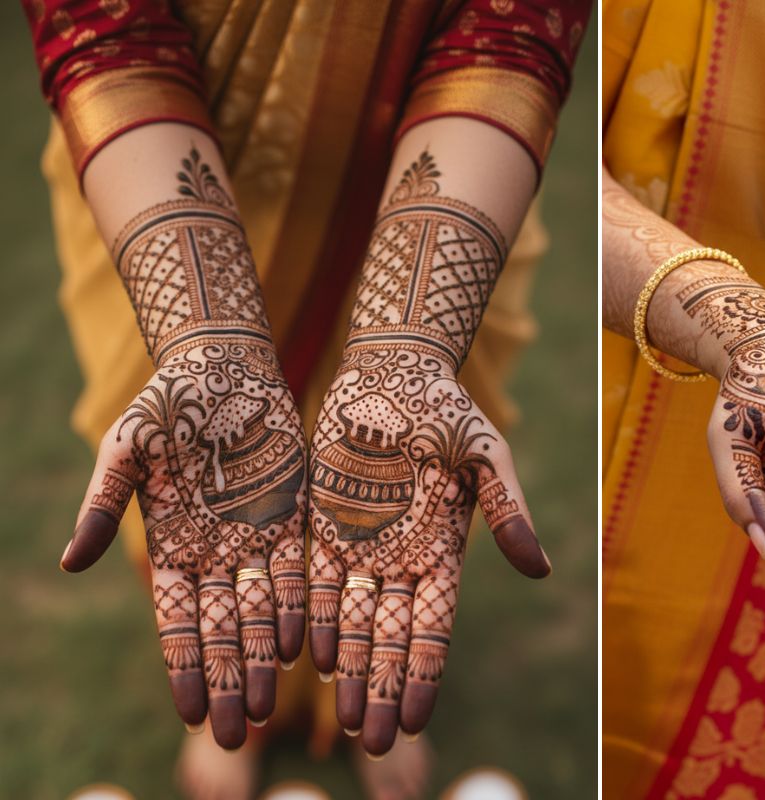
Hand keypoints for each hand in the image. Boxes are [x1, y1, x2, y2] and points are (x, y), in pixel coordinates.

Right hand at [63, 336, 306, 747]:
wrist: (223, 367)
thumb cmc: (165, 405)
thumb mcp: (126, 453)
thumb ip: (101, 507)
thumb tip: (68, 563)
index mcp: (171, 545)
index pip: (178, 621)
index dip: (184, 667)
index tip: (191, 712)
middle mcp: (215, 553)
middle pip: (222, 631)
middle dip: (227, 681)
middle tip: (237, 736)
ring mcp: (255, 538)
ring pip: (260, 612)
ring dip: (262, 660)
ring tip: (268, 709)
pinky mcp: (293, 517)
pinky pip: (296, 572)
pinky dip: (297, 610)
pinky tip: (301, 649)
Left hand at [307, 344, 548, 754]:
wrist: (393, 370)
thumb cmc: (448, 409)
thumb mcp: (486, 457)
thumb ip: (508, 512)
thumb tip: (540, 571)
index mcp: (444, 550)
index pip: (434, 627)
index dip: (425, 674)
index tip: (417, 720)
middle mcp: (402, 558)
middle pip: (392, 639)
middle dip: (384, 690)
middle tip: (374, 745)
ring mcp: (362, 545)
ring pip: (354, 623)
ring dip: (350, 672)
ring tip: (345, 722)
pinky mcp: (323, 526)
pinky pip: (318, 584)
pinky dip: (316, 622)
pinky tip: (310, 660)